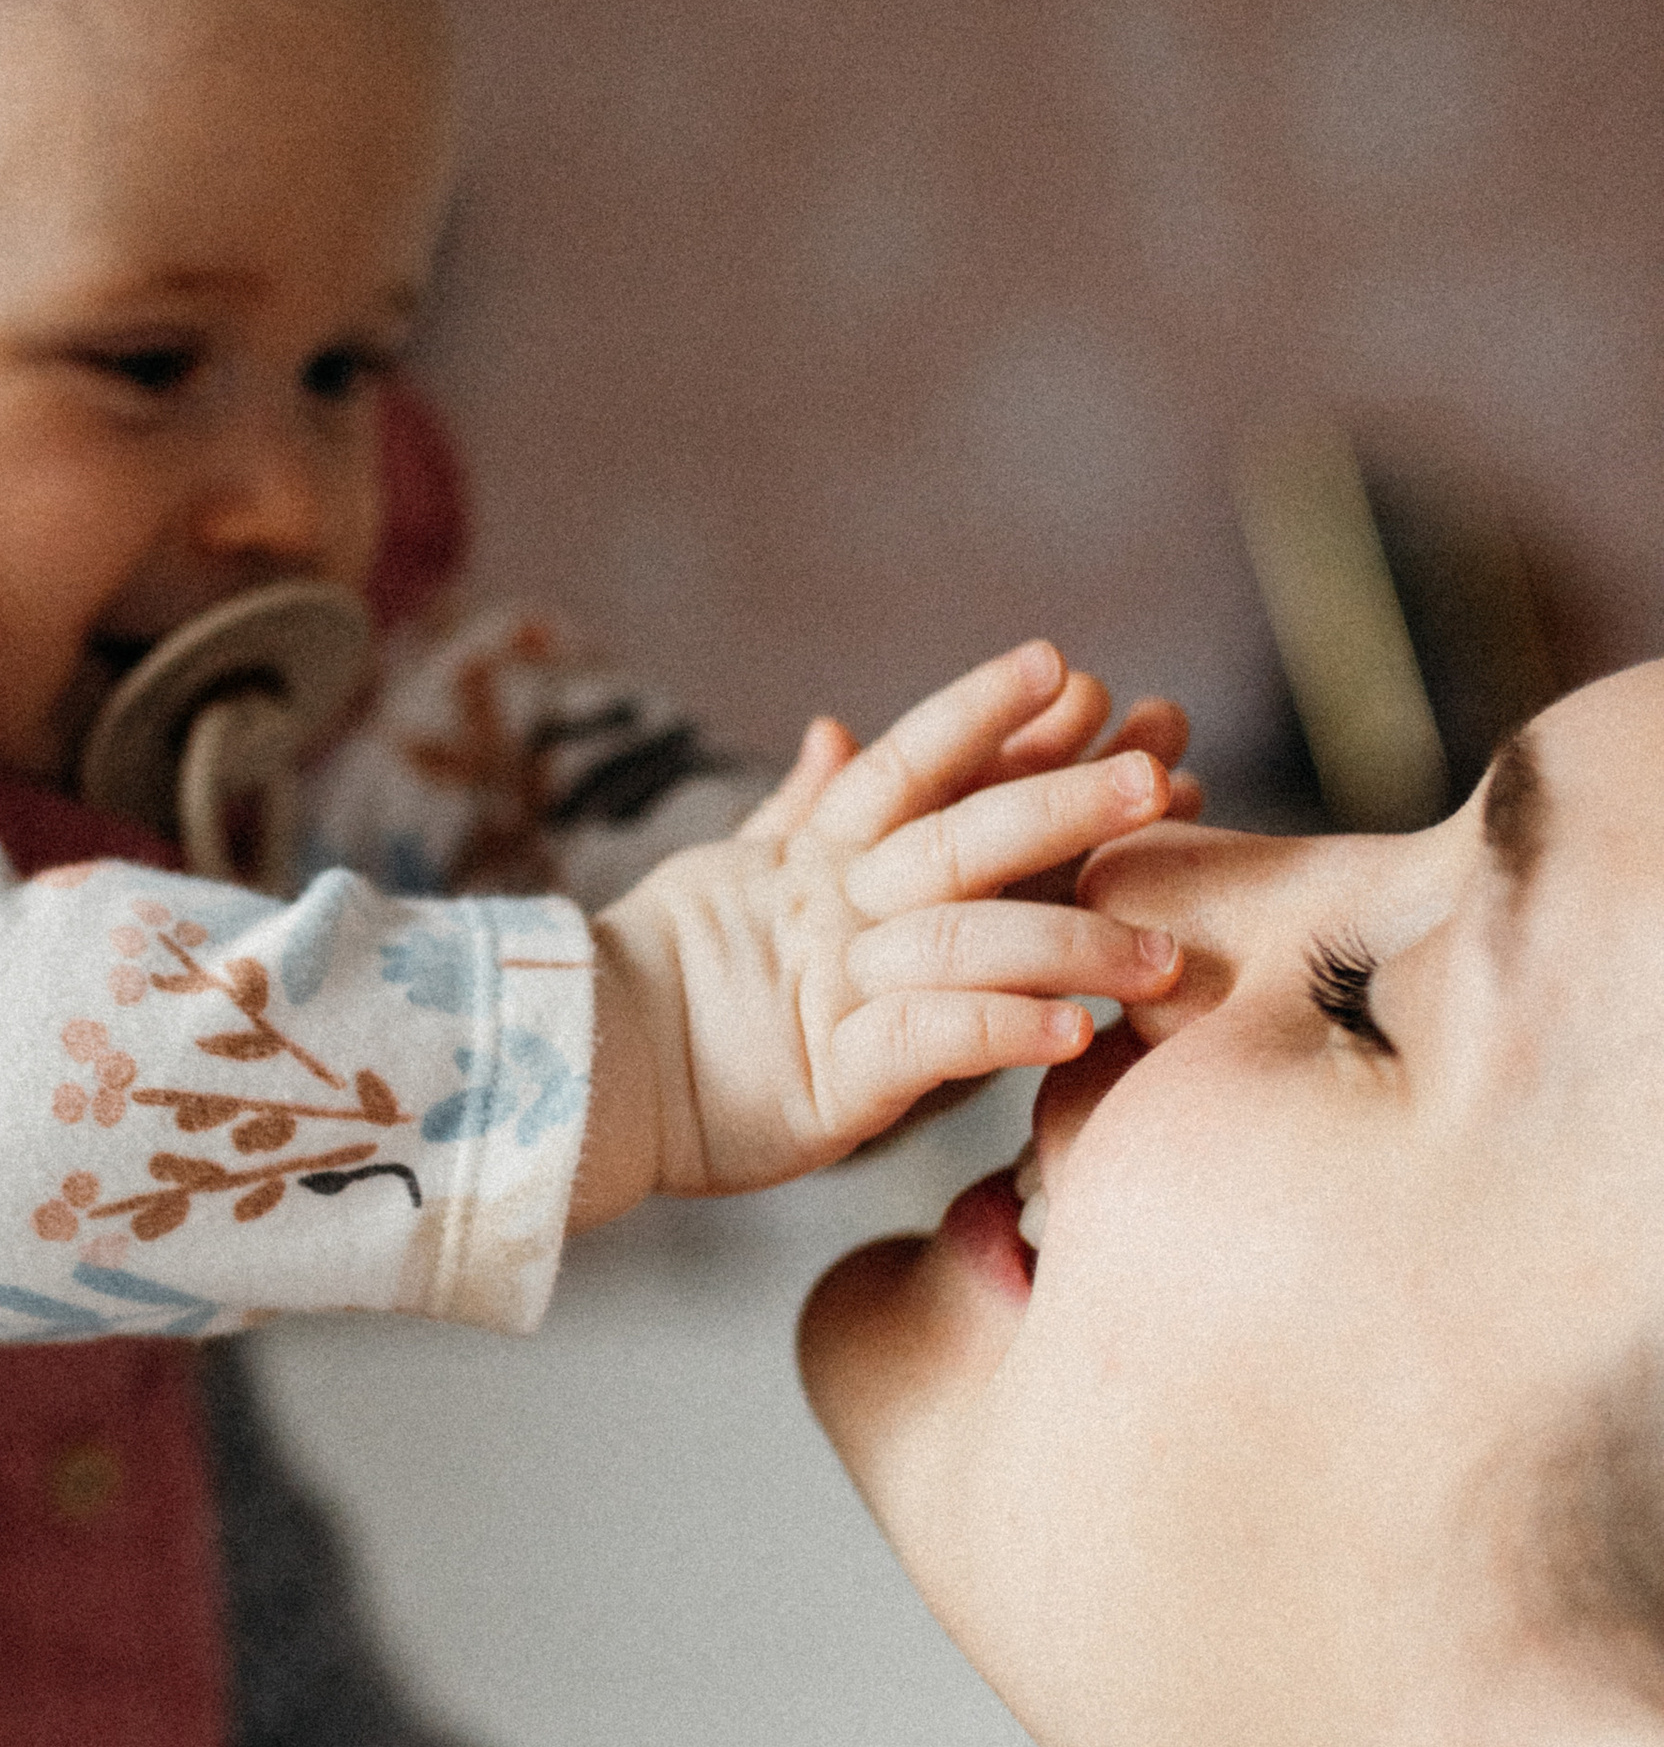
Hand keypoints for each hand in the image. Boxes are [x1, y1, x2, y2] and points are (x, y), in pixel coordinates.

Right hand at [568, 639, 1182, 1229]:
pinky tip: (1076, 1033)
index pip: (908, 765)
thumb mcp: (733, 881)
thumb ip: (799, 810)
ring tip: (1164, 951)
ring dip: (1072, 939)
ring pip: (963, 937)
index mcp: (811, 862)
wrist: (583, 1079)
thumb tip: (837, 730)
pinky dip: (1003, 1030)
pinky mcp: (833, 1075)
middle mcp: (829, 909)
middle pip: (958, 836)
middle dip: (1063, 800)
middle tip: (1160, 772)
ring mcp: (832, 987)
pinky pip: (931, 1038)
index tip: (1070, 667)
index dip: (983, 711)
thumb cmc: (669, 991)